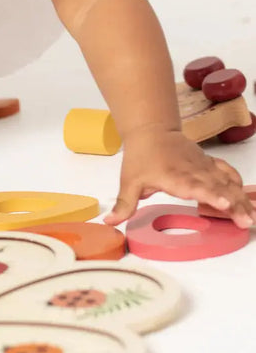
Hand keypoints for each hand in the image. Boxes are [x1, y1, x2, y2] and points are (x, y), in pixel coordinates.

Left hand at [104, 126, 254, 228]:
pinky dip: (238, 184)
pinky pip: (227, 173)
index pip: (195, 186)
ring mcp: (203, 166)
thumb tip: (109, 222)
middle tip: (246, 220)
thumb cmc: (141, 157)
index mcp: (174, 176)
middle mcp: (193, 171)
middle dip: (234, 204)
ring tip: (252, 216)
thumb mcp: (129, 180)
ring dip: (241, 198)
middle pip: (217, 188)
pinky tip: (248, 198)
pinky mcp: (209, 164)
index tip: (225, 203)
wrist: (152, 131)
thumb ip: (124, 204)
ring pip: (226, 182)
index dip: (210, 195)